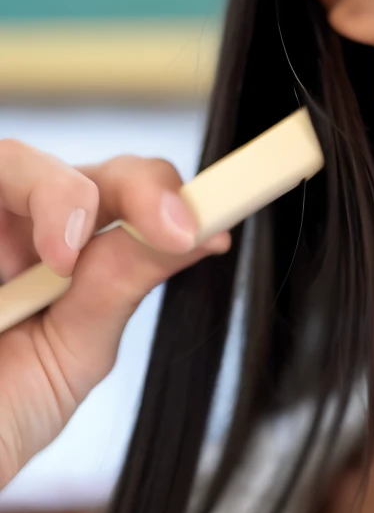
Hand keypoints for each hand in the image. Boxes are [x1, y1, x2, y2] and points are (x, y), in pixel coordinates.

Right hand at [0, 141, 229, 491]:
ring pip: (14, 158)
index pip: (121, 195)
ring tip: (59, 259)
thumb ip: (118, 285)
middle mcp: (11, 230)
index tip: (214, 234)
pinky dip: (8, 219)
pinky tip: (6, 271)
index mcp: (55, 254)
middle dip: (135, 187)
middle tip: (171, 228)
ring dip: (55, 195)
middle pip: (78, 165)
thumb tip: (201, 231)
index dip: (167, 196)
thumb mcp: (69, 354)